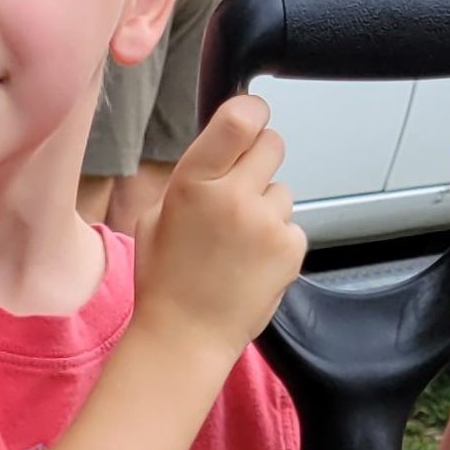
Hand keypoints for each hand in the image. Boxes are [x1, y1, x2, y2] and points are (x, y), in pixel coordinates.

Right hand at [135, 91, 304, 356]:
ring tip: (239, 246)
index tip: (252, 120)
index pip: (239, 118)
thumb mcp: (158, 216)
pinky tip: (252, 265)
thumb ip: (194, 178)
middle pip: (273, 143)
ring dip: (267, 209)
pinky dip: (278, 242)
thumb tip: (224, 148)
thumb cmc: (166, 280)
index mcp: (194, 181)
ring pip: (282, 191)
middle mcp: (233, 196)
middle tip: (243, 190)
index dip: (252, 112)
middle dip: (261, 160)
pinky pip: (292, 226)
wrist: (185, 337)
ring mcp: (265, 223)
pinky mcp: (289, 248)